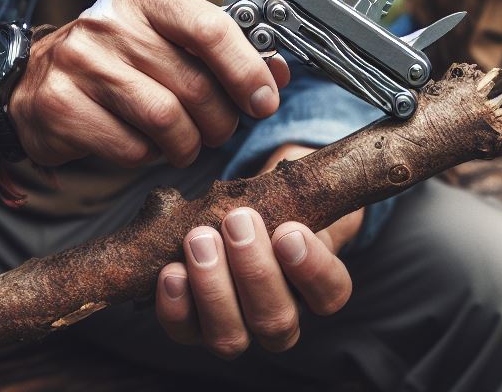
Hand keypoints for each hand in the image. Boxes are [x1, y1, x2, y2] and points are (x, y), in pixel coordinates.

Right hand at [8, 0, 289, 167]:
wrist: (30, 80)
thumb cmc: (113, 59)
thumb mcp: (165, 41)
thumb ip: (221, 54)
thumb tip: (277, 74)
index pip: (209, 27)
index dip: (247, 69)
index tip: (264, 99)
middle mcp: (110, 24)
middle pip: (193, 83)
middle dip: (220, 119)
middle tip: (220, 129)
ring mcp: (80, 63)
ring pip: (165, 120)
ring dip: (187, 143)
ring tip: (185, 143)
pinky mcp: (60, 106)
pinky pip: (129, 147)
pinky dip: (147, 156)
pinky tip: (143, 145)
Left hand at [154, 144, 363, 357]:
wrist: (237, 215)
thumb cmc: (275, 201)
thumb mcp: (298, 189)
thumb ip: (303, 184)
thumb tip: (301, 165)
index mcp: (317, 287)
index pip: (330, 293)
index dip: (312, 268)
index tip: (290, 231)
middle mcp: (280, 318)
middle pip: (276, 321)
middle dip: (254, 270)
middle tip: (237, 221)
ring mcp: (237, 329)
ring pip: (230, 337)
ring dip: (213, 288)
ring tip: (199, 239)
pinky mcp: (194, 327)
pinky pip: (184, 331)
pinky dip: (175, 304)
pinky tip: (171, 271)